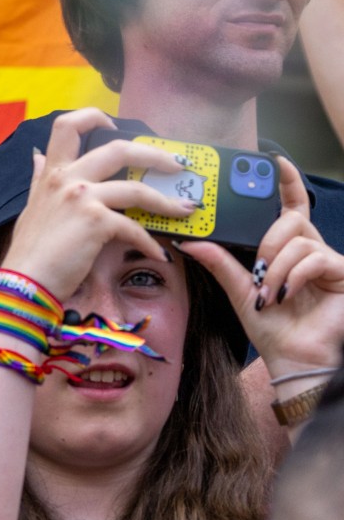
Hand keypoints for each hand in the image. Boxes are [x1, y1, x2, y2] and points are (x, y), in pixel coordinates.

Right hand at [2, 108, 194, 299]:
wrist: (24, 281)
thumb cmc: (29, 250)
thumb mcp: (31, 206)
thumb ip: (39, 179)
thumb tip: (36, 157)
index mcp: (52, 172)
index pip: (69, 125)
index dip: (96, 117)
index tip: (117, 128)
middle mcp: (68, 178)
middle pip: (119, 149)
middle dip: (155, 155)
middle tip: (176, 165)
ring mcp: (82, 197)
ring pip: (137, 188)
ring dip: (166, 201)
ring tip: (184, 210)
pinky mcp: (96, 222)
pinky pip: (134, 228)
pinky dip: (149, 243)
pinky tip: (159, 254)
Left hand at [179, 158, 343, 376]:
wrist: (293, 358)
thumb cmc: (271, 327)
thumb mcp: (238, 290)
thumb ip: (219, 262)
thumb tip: (191, 240)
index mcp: (287, 249)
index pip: (289, 207)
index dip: (286, 183)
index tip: (275, 161)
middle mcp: (310, 249)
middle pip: (292, 219)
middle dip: (268, 240)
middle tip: (257, 269)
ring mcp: (328, 260)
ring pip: (299, 240)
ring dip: (276, 268)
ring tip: (268, 293)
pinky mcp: (342, 273)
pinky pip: (315, 258)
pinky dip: (293, 276)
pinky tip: (284, 294)